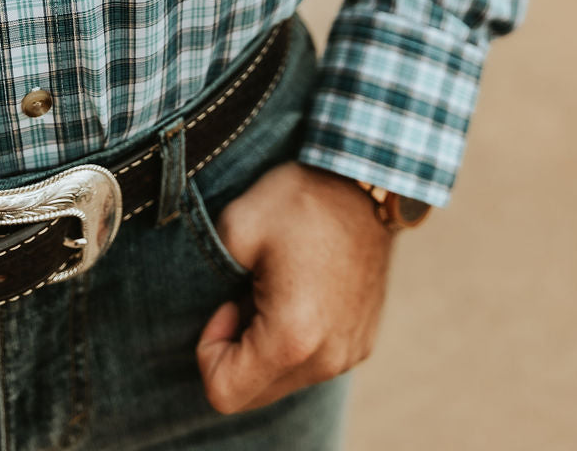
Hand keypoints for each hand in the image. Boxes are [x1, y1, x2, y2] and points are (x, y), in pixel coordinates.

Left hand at [196, 161, 395, 413]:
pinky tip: (302, 291)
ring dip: (266, 345)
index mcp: (292, 338)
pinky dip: (295, 340)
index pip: (224, 392)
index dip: (210, 349)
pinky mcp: (362, 342)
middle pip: (254, 393)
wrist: (367, 182)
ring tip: (276, 289)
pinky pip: (312, 363)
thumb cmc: (300, 200)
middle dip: (237, 349)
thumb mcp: (235, 226)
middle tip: (247, 291)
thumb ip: (208, 278)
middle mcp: (326, 359)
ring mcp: (349, 354)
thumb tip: (225, 316)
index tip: (228, 301)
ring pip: (283, 380)